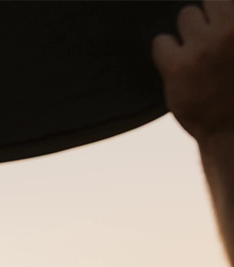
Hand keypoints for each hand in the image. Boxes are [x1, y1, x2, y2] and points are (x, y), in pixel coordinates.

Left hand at [152, 1, 233, 146]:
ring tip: (197, 54)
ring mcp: (203, 48)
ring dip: (189, 32)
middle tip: (211, 43)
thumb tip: (224, 8)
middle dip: (208, 20)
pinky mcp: (178, 66)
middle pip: (209, 2)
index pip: (225, 0)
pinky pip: (161, 41)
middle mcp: (229, 32)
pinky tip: (177, 64)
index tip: (221, 30)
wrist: (233, 131)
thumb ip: (233, 30)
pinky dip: (166, 50)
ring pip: (186, 15)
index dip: (223, 13)